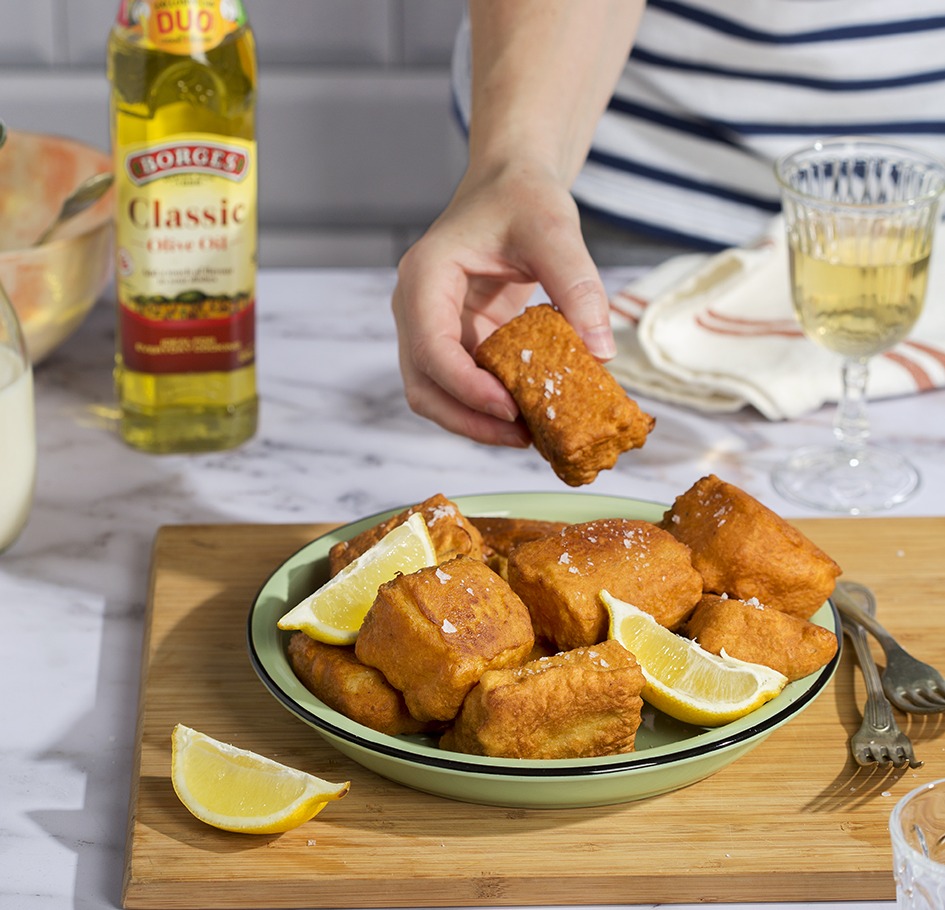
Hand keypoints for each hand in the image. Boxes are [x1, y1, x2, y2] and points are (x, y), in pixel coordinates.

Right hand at [392, 164, 615, 445]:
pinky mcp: (454, 340)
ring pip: (436, 394)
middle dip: (468, 419)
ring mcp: (430, 328)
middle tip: (521, 438)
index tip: (510, 410)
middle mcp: (416, 308)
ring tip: (527, 435)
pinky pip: (461, 386)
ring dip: (475, 422)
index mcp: (425, 277)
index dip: (466, 388)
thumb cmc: (523, 198)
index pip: (431, 348)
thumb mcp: (555, 230)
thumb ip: (577, 285)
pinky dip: (488, 407)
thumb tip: (601, 353)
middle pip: (424, 385)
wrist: (510, 186)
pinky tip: (528, 415)